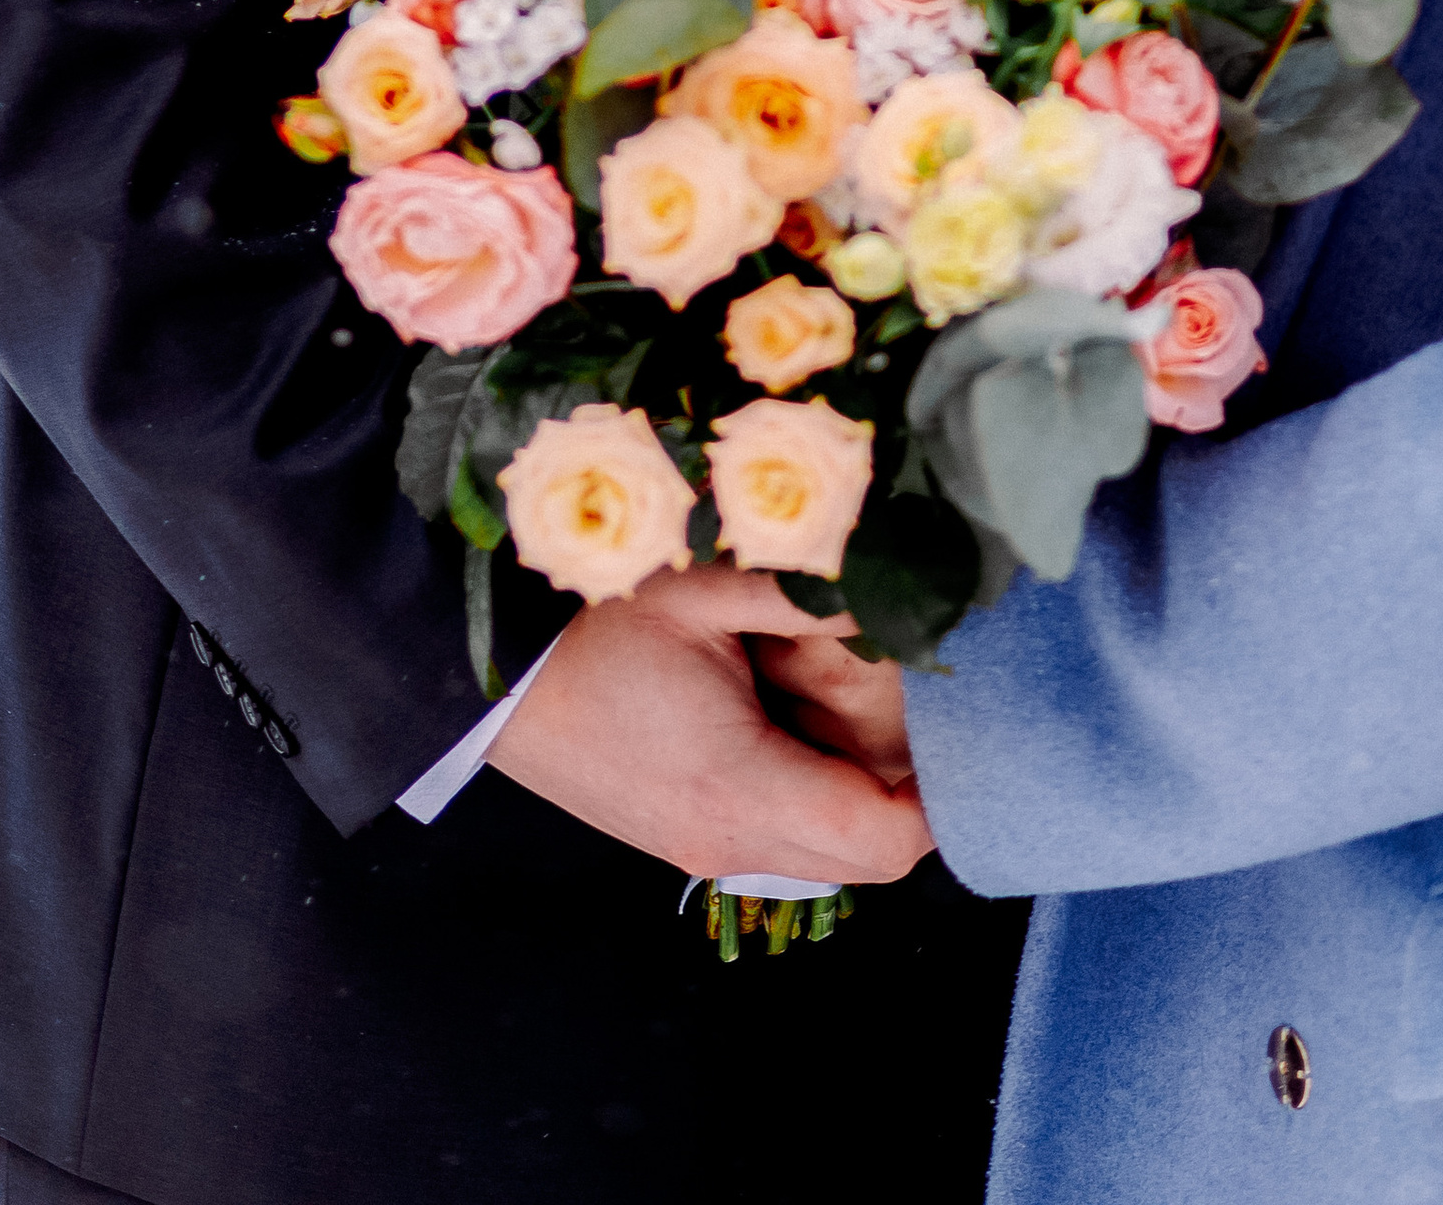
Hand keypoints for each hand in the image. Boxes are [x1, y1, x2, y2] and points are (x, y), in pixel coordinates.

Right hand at [486, 564, 933, 884]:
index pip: (885, 840)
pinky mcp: (684, 837)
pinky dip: (811, 790)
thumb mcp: (705, 588)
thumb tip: (899, 584)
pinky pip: (781, 839)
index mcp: (740, 791)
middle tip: (907, 695)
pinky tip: (789, 710)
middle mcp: (728, 842)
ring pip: (825, 853)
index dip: (939, 791)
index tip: (956, 719)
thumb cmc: (589, 625)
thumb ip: (811, 589)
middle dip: (905, 788)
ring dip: (856, 790)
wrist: (487, 678)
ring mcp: (702, 850)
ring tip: (844, 694)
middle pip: (866, 858)